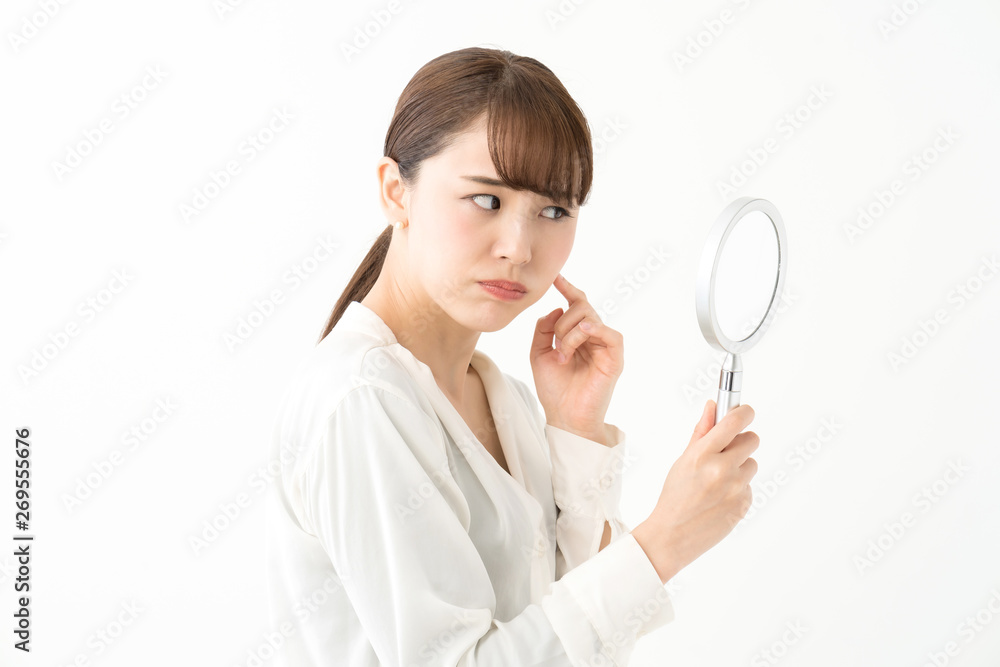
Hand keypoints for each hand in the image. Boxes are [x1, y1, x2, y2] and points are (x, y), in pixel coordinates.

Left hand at [529, 273, 622, 441]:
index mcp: (576, 334)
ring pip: (590, 316)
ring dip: (569, 333)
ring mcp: (605, 346)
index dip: (567, 287)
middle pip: (581, 305)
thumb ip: (543, 329)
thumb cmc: (554, 389)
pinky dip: (592, 330)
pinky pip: (609, 332)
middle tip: (555, 345)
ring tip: (563, 355)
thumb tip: (557, 308)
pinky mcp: (615, 357)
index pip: (575, 303)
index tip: (554, 276)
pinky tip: (580, 337)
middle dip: (562, 322)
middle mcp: (593, 336)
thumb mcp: (538, 353)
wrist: (564, 417)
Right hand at [632, 400, 758, 583]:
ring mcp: (736, 488)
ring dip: (740, 466)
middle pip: (751, 440)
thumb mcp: (683, 460)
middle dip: (741, 441)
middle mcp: (722, 469)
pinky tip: (720, 496)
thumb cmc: (674, 496)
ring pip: (752, 463)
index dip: (744, 413)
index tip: (745, 412)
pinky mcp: (744, 504)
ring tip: (718, 479)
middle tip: (726, 451)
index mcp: (703, 454)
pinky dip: (738, 487)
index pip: (735, 422)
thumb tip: (713, 406)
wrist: (673, 536)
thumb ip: (702, 432)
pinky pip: (749, 485)